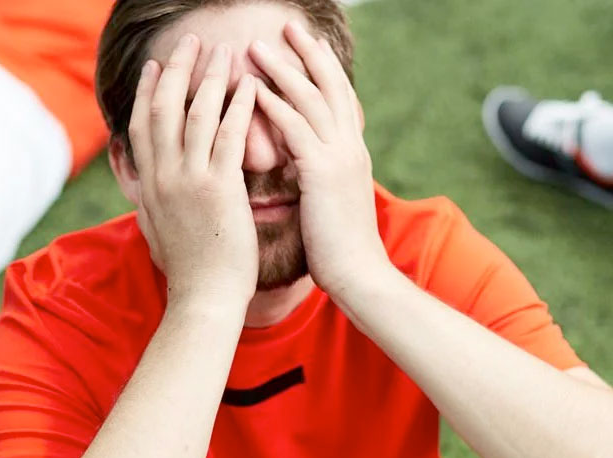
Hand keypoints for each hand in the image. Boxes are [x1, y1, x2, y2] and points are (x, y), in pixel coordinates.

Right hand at [130, 35, 258, 306]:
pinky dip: (239, 108)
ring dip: (210, 78)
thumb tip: (146, 189)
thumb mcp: (160, 229)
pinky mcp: (219, 190)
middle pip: (163, 107)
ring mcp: (189, 181)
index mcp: (149, 184)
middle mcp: (163, 176)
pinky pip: (229, 138)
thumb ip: (154, 202)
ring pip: (195, 115)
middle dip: (177, 70)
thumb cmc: (191, 270)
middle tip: (192, 42)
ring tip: (224, 51)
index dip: (147, 90)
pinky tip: (251, 88)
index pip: (142, 125)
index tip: (155, 65)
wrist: (204, 299)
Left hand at [248, 22, 392, 299]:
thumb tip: (308, 175)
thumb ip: (323, 182)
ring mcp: (340, 158)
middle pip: (330, 86)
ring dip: (282, 69)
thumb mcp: (334, 206)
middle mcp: (351, 149)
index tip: (307, 47)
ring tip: (255, 46)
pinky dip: (274, 104)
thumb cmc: (343, 252)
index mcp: (354, 156)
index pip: (341, 101)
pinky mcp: (322, 173)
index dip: (324, 70)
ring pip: (310, 99)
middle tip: (288, 26)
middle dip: (308, 54)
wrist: (360, 276)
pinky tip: (253, 88)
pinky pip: (295, 127)